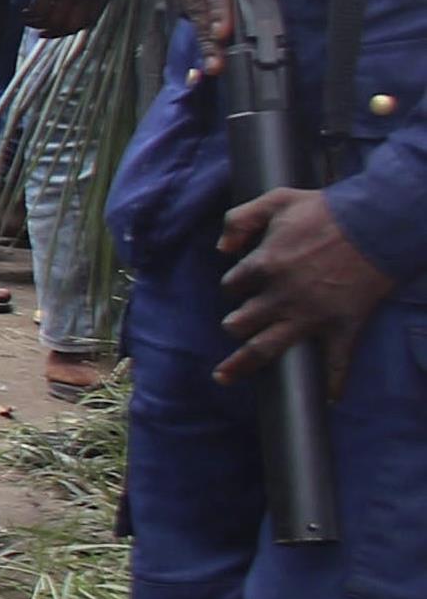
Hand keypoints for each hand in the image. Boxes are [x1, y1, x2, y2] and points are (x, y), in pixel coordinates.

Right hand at [23, 0, 106, 38]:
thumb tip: (73, 2)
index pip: (88, 20)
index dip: (71, 29)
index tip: (57, 29)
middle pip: (71, 25)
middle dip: (54, 32)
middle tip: (40, 32)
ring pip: (54, 20)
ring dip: (38, 24)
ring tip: (27, 20)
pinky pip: (40, 9)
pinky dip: (31, 14)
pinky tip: (23, 12)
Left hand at [217, 186, 397, 381]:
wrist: (378, 223)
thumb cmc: (327, 210)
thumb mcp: (276, 200)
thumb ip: (240, 218)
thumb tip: (221, 248)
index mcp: (264, 265)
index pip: (233, 285)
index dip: (236, 285)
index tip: (244, 285)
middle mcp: (281, 296)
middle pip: (241, 323)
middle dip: (235, 325)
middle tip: (237, 326)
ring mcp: (311, 315)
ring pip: (267, 348)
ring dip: (244, 364)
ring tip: (225, 376)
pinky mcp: (343, 326)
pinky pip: (336, 362)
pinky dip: (333, 382)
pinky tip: (327, 398)